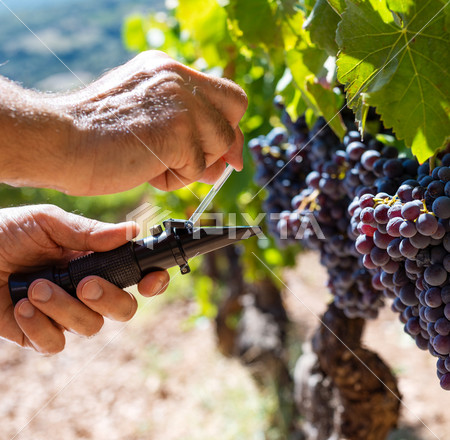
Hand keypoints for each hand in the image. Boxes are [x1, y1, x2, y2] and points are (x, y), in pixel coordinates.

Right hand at [0, 51, 247, 195]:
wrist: (60, 141)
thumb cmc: (96, 138)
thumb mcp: (148, 122)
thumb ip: (186, 132)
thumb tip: (226, 163)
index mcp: (168, 71)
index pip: (225, 94)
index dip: (228, 125)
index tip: (222, 154)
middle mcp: (178, 77)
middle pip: (235, 111)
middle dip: (222, 144)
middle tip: (194, 164)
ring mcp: (180, 101)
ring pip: (220, 144)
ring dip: (192, 166)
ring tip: (153, 164)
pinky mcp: (178, 129)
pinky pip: (198, 168)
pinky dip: (175, 180)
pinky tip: (146, 170)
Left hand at [0, 205, 169, 353]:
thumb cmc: (5, 232)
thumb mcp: (47, 223)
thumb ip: (88, 232)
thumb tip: (131, 231)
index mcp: (94, 262)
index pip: (134, 276)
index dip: (151, 282)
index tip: (149, 281)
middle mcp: (85, 290)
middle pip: (123, 310)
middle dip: (109, 299)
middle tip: (85, 284)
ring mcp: (63, 314)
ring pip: (90, 327)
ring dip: (64, 308)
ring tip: (36, 287)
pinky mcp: (38, 335)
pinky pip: (55, 344)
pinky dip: (40, 327)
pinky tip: (21, 306)